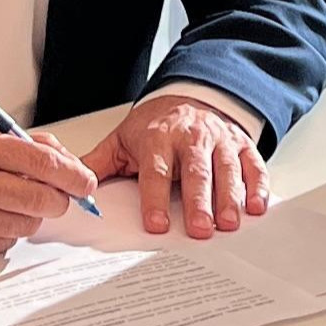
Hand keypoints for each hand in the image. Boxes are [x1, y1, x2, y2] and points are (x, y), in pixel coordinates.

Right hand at [0, 127, 98, 257]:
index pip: (42, 162)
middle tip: (59, 197)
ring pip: (27, 223)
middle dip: (59, 200)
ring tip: (7, 201)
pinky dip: (6, 230)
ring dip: (30, 215)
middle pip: (41, 199)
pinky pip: (5, 241)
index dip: (73, 174)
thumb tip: (66, 161)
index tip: (86, 182)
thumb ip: (23, 146)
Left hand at [82, 94, 266, 237]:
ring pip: (226, 169)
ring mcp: (220, 141)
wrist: (190, 96)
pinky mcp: (242, 146)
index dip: (155, 197)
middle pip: (195, 171)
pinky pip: (254, 165)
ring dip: (229, 197)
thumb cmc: (156, 126)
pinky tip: (257, 206)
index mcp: (158, 139)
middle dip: (198, 201)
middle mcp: (191, 138)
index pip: (156, 170)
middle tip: (199, 230)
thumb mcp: (123, 140)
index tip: (155, 224)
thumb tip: (68, 186)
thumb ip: (97, 164)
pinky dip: (257, 185)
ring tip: (228, 223)